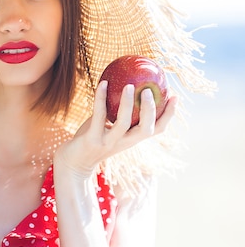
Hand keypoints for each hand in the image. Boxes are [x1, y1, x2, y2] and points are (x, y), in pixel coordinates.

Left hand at [54, 80, 177, 177]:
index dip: (168, 115)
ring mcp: (107, 142)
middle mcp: (123, 143)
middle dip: (152, 110)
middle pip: (146, 130)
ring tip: (130, 86)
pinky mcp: (91, 139)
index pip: (156, 130)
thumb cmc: (90, 140)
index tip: (175, 97)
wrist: (71, 163)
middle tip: (149, 90)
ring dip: (129, 104)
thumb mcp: (107, 127)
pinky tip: (102, 83)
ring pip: (124, 124)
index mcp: (131, 140)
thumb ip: (116, 113)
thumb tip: (126, 85)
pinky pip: (98, 115)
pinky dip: (100, 98)